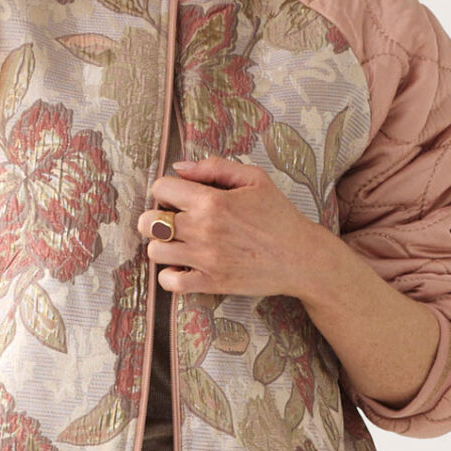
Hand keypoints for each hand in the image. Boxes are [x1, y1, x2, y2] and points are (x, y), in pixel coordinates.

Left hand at [136, 155, 331, 303]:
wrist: (301, 257)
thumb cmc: (278, 215)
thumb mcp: (254, 178)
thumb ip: (214, 167)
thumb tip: (179, 167)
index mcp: (211, 200)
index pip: (161, 188)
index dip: (166, 190)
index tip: (177, 197)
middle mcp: (203, 230)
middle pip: (149, 222)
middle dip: (155, 218)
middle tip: (172, 220)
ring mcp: (205, 259)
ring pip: (155, 251)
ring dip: (162, 245)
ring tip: (178, 243)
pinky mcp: (210, 283)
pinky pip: (169, 282)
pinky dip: (169, 275)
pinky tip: (183, 266)